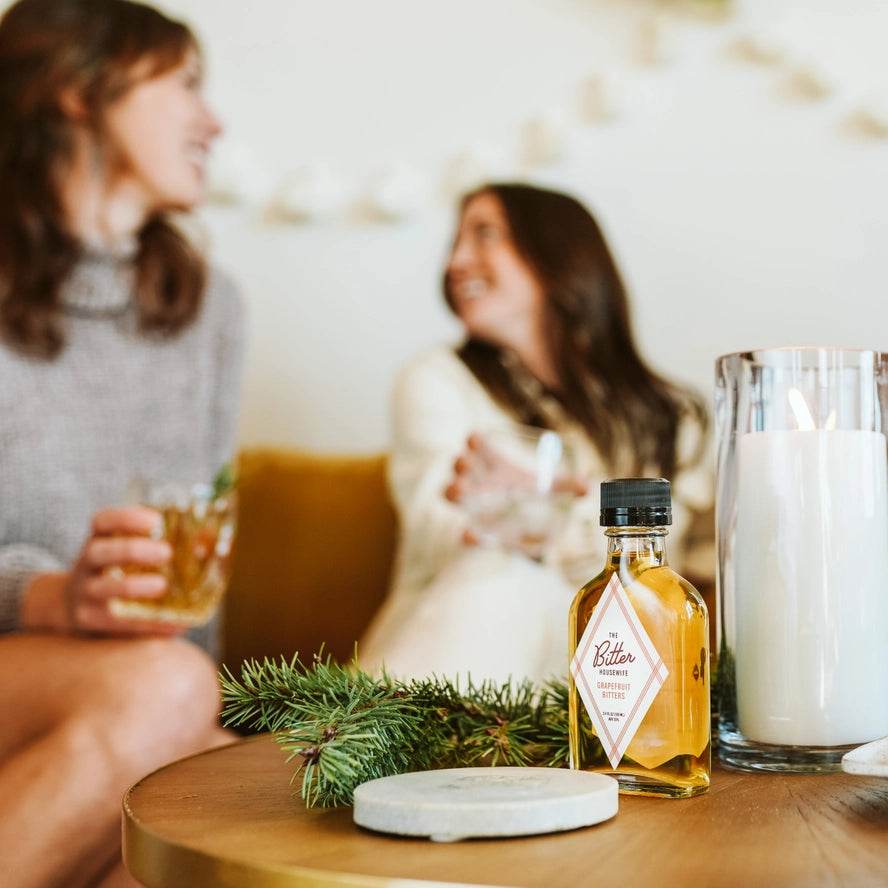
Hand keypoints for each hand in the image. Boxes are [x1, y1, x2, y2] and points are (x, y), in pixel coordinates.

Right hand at [22, 507, 182, 636]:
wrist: (74, 605)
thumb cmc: (119, 573)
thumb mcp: (127, 553)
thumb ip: (159, 546)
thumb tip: (211, 543)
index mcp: (100, 540)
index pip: (102, 521)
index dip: (126, 518)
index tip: (155, 521)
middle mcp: (87, 563)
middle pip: (98, 552)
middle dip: (132, 550)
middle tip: (166, 552)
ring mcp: (84, 592)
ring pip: (101, 587)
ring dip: (133, 586)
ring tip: (162, 585)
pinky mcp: (88, 619)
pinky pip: (113, 621)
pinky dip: (145, 622)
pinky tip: (171, 624)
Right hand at [444, 432, 587, 547]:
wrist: (525, 526)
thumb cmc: (529, 494)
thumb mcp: (549, 488)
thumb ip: (567, 484)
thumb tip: (587, 486)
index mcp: (493, 463)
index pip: (477, 445)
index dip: (474, 442)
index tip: (475, 439)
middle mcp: (477, 480)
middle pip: (461, 466)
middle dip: (461, 464)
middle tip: (465, 464)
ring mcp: (473, 506)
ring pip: (452, 493)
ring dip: (455, 491)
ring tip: (461, 491)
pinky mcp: (477, 532)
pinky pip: (466, 533)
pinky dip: (469, 535)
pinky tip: (470, 534)